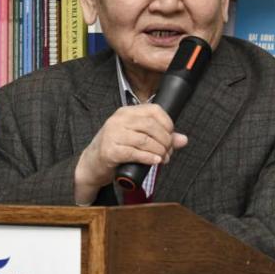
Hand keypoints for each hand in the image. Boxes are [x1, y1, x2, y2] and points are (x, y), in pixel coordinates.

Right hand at [73, 104, 187, 203]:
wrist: (91, 163)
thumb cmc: (116, 149)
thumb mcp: (137, 139)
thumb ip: (160, 138)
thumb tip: (183, 139)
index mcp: (126, 112)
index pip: (154, 110)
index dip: (167, 124)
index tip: (171, 136)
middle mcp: (118, 120)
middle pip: (151, 126)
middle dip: (165, 141)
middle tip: (168, 152)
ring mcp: (112, 134)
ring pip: (145, 140)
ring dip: (159, 151)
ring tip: (162, 159)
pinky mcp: (109, 150)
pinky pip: (134, 153)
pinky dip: (148, 158)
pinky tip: (155, 162)